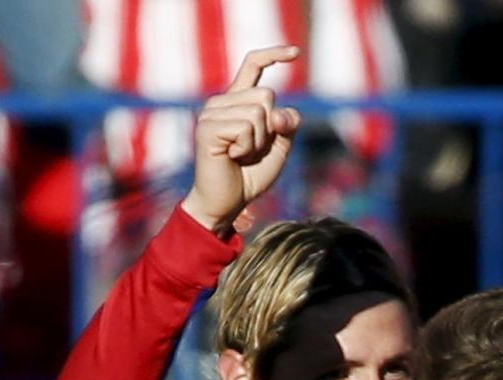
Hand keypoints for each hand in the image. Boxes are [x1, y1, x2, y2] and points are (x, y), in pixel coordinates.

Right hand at [181, 47, 302, 235]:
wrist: (227, 203)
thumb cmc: (250, 175)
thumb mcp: (279, 147)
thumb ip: (287, 125)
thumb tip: (279, 113)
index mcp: (238, 101)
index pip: (253, 65)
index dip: (273, 55)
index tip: (295, 53)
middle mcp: (222, 101)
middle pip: (267, 95)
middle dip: (270, 128)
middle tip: (251, 150)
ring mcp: (211, 112)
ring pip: (258, 112)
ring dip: (258, 141)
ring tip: (240, 155)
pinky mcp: (207, 127)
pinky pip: (245, 128)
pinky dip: (247, 147)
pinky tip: (231, 157)